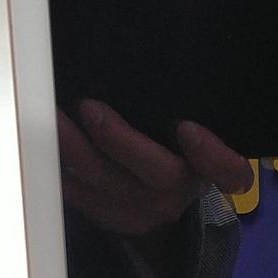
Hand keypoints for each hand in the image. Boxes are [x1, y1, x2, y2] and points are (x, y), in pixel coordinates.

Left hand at [58, 99, 253, 236]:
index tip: (186, 128)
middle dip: (120, 141)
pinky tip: (50, 148)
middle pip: (157, 174)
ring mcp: (147, 211)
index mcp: (210, 170)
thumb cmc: (177, 152)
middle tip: (90, 109)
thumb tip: (147, 59)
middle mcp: (181, 193)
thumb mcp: (191, 136)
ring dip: (77, 150)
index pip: (227, 170)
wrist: (163, 203)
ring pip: (110, 184)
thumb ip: (183, 114)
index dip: (210, 154)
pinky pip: (86, 199)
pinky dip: (66, 173)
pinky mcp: (117, 219)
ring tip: (55, 118)